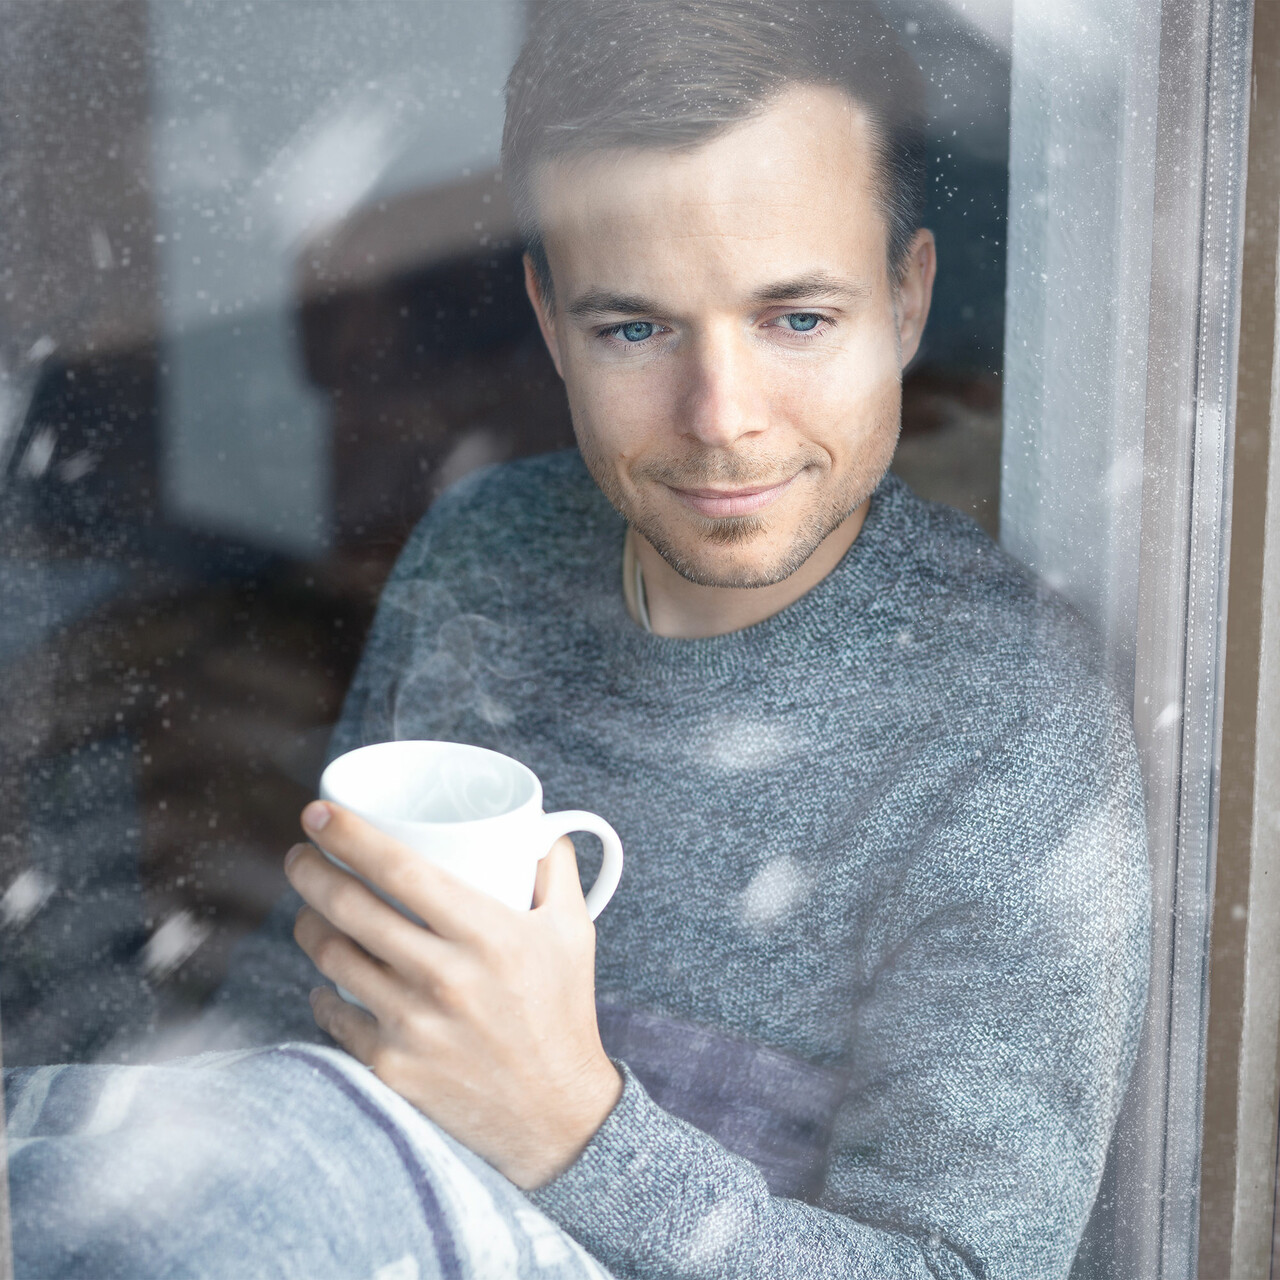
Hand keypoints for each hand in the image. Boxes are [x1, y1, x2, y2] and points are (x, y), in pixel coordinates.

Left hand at [284, 800, 622, 1188]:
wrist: (557, 1117)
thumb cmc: (563, 1013)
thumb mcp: (574, 932)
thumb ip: (555, 870)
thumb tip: (537, 824)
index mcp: (487, 933)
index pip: (400, 868)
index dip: (348, 834)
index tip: (319, 813)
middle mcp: (444, 976)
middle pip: (350, 907)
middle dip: (310, 870)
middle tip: (301, 855)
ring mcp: (413, 1024)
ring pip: (332, 956)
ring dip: (308, 924)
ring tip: (311, 911)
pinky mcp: (392, 1066)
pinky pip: (334, 1014)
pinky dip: (322, 990)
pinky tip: (326, 979)